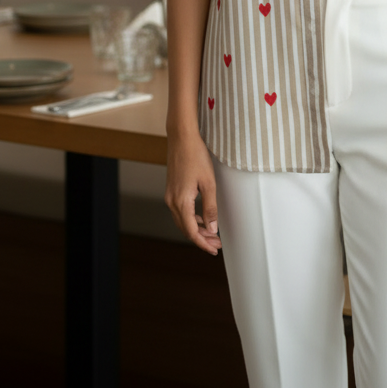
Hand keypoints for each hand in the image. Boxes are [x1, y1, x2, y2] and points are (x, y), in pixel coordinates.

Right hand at [165, 128, 221, 254]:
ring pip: (182, 221)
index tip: (214, 250)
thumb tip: (212, 228)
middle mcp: (172, 201)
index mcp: (180, 202)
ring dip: (197, 229)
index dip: (202, 243)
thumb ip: (210, 207)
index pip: (191, 232)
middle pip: (186, 229)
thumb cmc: (195, 156)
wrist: (181, 138)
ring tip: (212, 234)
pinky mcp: (172, 190)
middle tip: (217, 244)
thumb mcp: (208, 183)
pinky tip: (202, 218)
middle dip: (201, 238)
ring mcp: (170, 195)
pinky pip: (180, 211)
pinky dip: (191, 219)